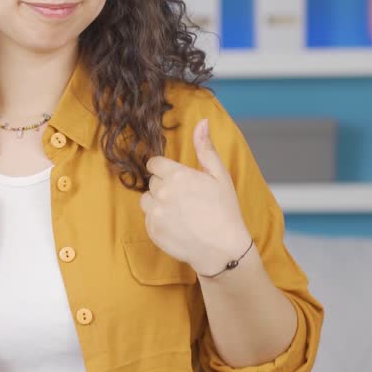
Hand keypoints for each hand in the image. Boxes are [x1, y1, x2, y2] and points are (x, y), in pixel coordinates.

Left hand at [141, 119, 251, 276]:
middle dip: (165, 186)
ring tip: (180, 212)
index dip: (166, 170)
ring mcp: (154, 213)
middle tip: (186, 199)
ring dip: (158, 203)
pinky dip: (159, 220)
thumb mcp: (219, 176)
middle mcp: (162, 193)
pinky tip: (178, 225)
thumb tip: (202, 121)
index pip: (154, 164)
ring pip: (147, 200)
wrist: (222, 250)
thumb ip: (205, 148)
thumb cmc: (224, 211)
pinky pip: (148, 218)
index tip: (177, 179)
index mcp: (177, 176)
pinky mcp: (152, 230)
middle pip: (153, 182)